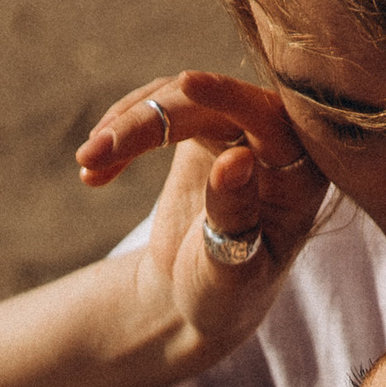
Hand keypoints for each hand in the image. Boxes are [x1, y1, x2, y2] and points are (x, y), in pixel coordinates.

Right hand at [77, 72, 330, 346]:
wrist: (204, 302)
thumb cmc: (227, 297)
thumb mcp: (231, 272)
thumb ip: (236, 218)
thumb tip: (236, 158)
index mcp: (299, 175)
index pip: (266, 119)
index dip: (228, 97)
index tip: (186, 84)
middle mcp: (273, 142)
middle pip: (209, 106)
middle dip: (149, 122)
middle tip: (96, 154)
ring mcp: (236, 129)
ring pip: (179, 100)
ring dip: (127, 125)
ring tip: (87, 164)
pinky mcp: (202, 129)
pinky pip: (160, 110)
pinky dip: (123, 136)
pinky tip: (93, 174)